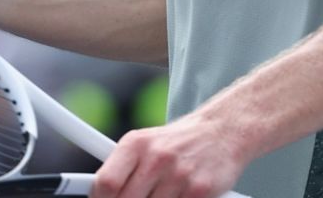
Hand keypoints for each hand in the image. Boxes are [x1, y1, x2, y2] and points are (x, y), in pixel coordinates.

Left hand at [92, 112, 250, 197]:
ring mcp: (179, 174)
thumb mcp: (145, 144)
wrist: (221, 131)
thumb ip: (123, 169)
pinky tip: (178, 195)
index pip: (106, 183)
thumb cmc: (177, 143)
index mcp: (136, 143)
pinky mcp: (199, 190)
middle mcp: (156, 157)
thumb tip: (100, 195)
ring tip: (161, 193)